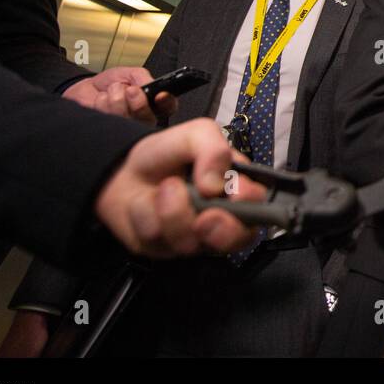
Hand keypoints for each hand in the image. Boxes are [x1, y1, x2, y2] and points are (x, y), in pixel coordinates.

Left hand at [62, 66, 176, 124]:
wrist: (86, 89)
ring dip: (116, 98)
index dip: (166, 102)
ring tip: (112, 92)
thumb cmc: (110, 83)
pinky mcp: (108, 132)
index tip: (159, 95)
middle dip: (138, 102)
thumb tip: (149, 85)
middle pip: (147, 118)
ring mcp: (125, 128)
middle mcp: (142, 119)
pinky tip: (102, 101)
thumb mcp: (129, 73)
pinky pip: (108, 118)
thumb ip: (142, 76)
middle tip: (131, 90)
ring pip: (126, 117)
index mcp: (153, 104)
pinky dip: (102, 103)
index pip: (168, 107)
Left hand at [93, 117, 264, 257]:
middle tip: (203, 217)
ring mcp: (195, 237)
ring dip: (171, 212)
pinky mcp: (166, 249)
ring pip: (192, 242)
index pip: (261, 205)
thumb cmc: (166, 154)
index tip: (235, 194)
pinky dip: (146, 216)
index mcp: (236, 187)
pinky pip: (158, 241)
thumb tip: (218, 185)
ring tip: (163, 189)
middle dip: (220, 229)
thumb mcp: (195, 134)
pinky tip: (148, 204)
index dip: (251, 204)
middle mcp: (221, 216)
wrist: (122, 170)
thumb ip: (213, 149)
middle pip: (238, 239)